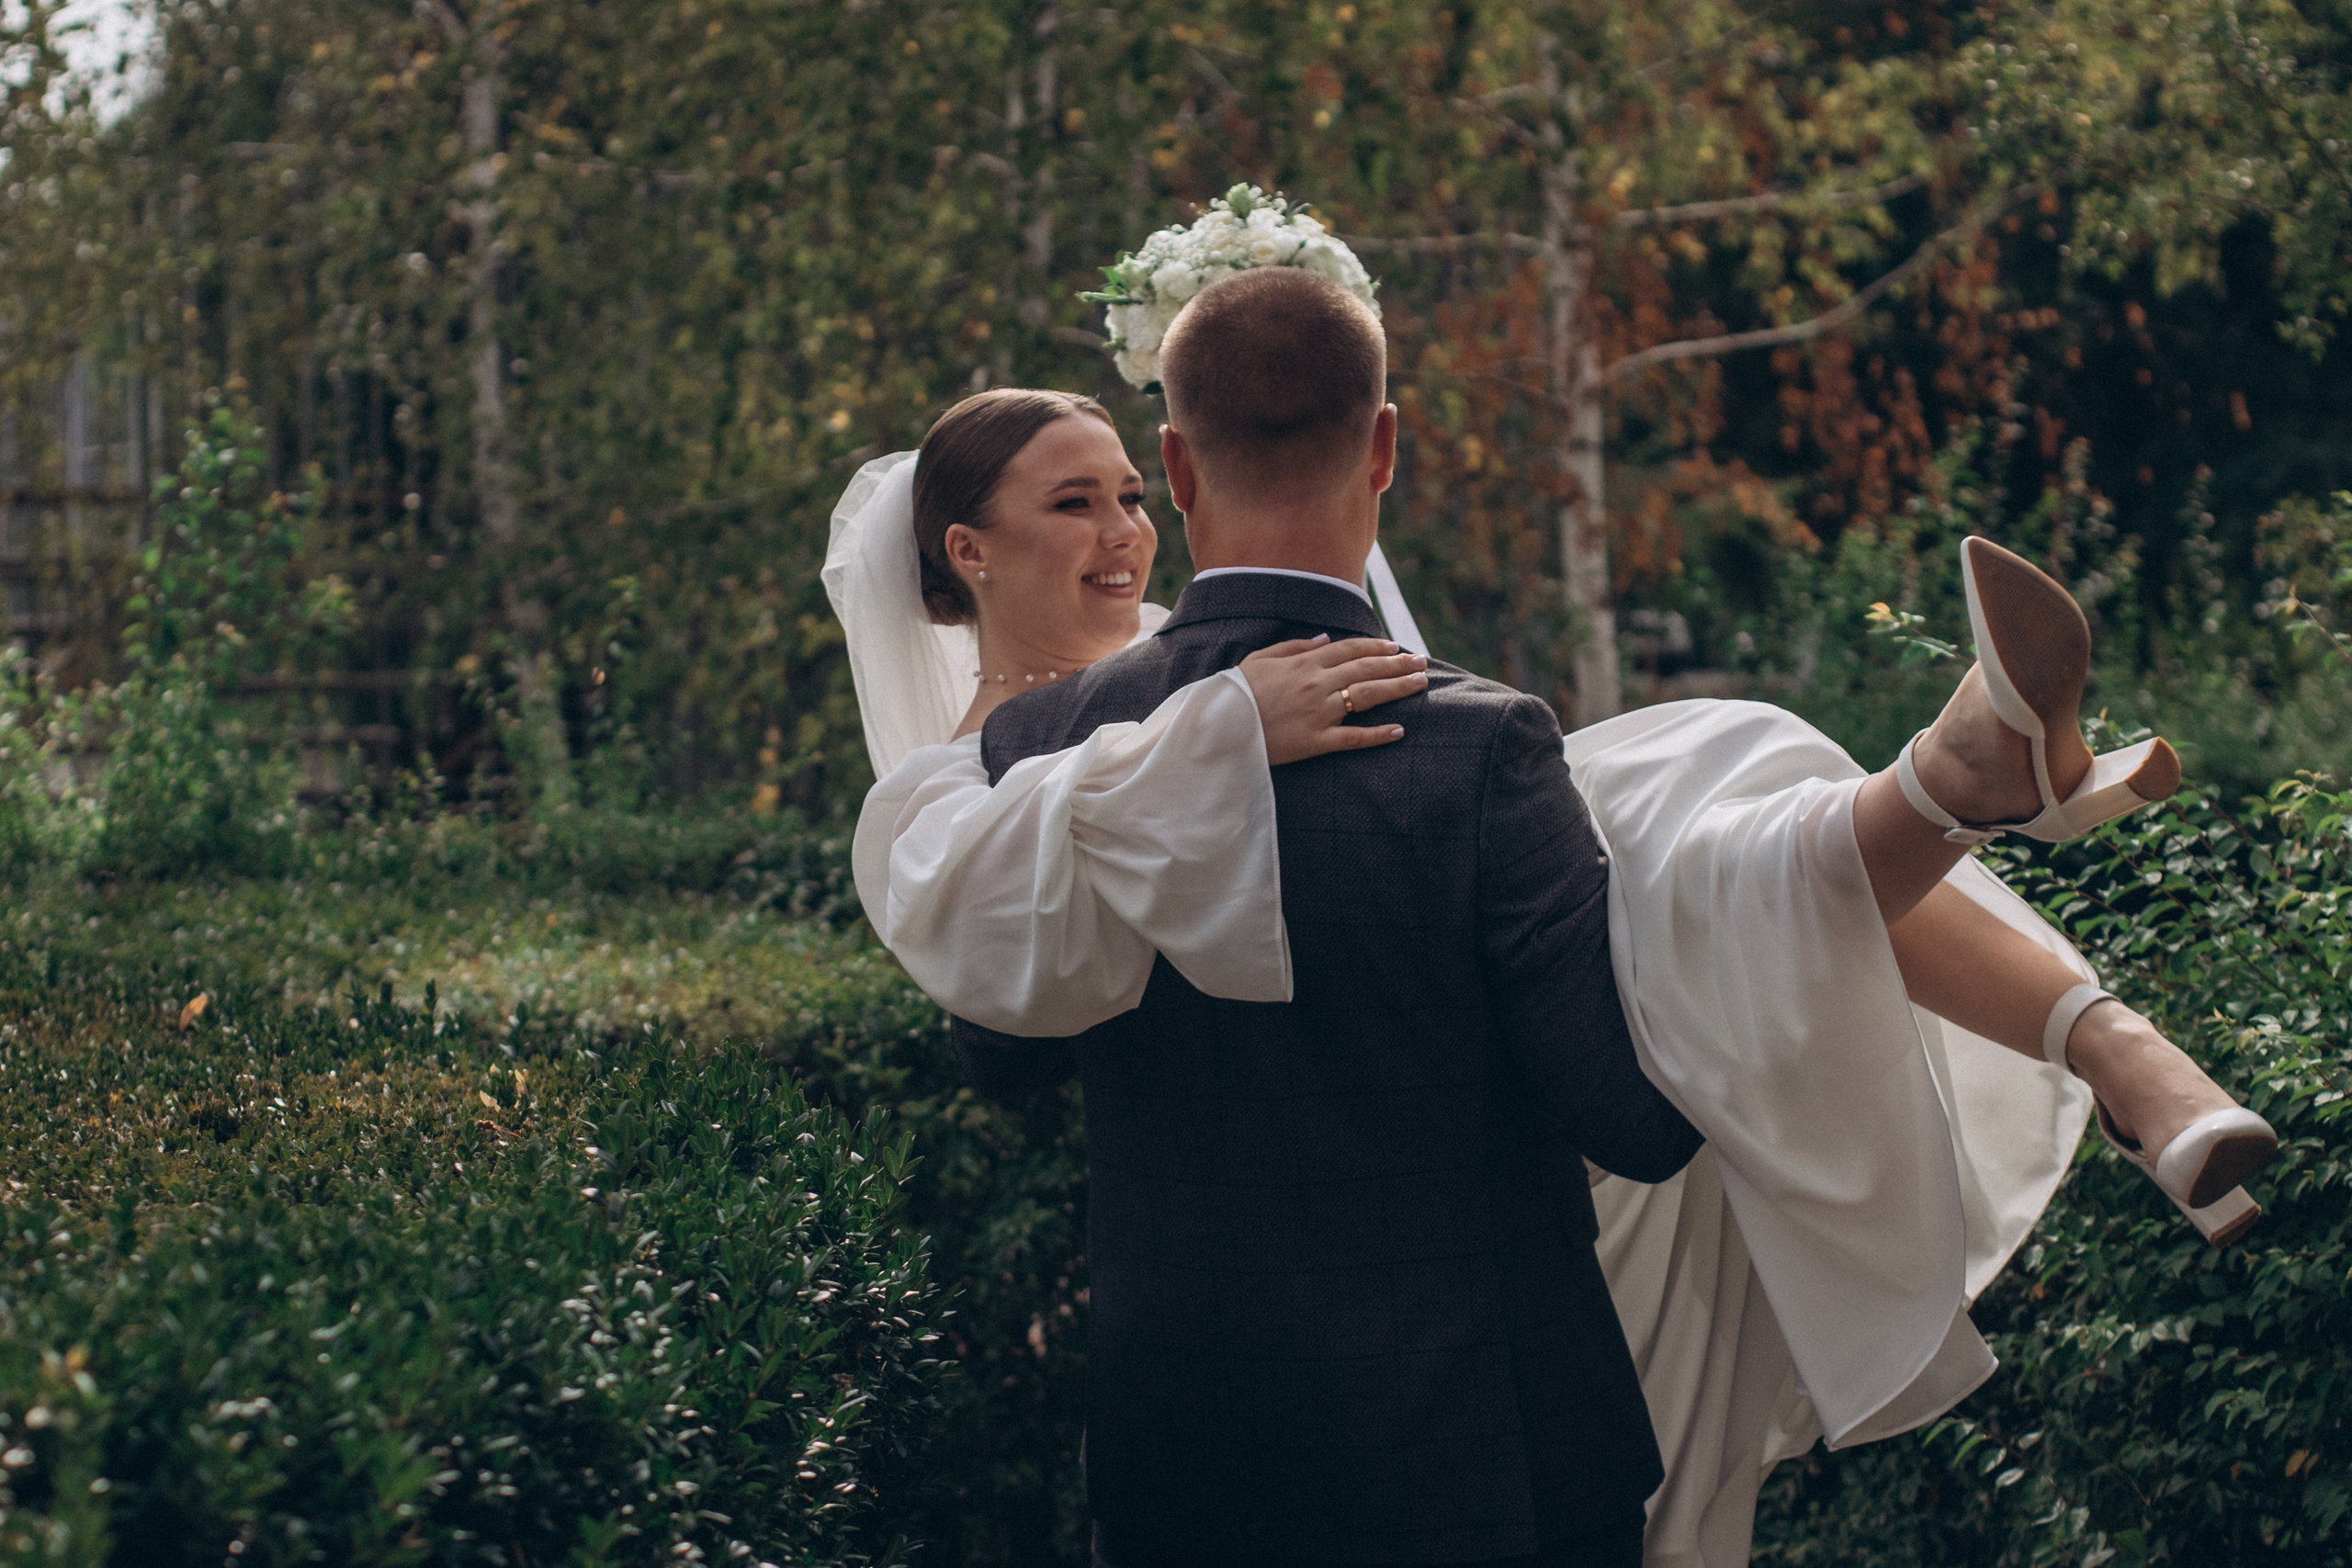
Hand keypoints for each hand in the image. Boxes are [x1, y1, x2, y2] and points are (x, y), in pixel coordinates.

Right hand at [1240, 635, 1426, 765]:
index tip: (1396, 646)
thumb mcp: (1260, 659)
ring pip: (1366, 696)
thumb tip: (1325, 639)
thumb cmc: (1236, 692)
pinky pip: (1353, 738)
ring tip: (1421, 683)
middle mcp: (1316, 684)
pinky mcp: (1315, 742)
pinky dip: (1377, 735)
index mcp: (1303, 662)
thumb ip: (1293, 646)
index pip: (1350, 649)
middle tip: (1422, 661)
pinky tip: (1399, 731)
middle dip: (1398, 663)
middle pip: (1366, 669)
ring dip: (1397, 688)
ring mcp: (1318, 713)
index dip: (1376, 646)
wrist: (1217, 726)